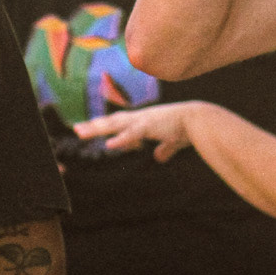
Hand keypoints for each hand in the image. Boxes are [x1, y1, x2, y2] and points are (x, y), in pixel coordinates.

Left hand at [74, 104, 192, 160]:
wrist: (198, 120)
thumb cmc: (187, 129)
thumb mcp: (171, 141)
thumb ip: (164, 149)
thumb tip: (159, 157)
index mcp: (143, 120)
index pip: (119, 122)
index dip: (105, 125)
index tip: (90, 127)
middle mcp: (140, 117)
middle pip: (112, 121)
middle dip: (94, 126)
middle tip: (76, 129)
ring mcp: (143, 121)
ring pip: (115, 125)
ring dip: (98, 129)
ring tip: (81, 133)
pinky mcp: (150, 127)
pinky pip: (132, 134)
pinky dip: (121, 139)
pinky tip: (109, 145)